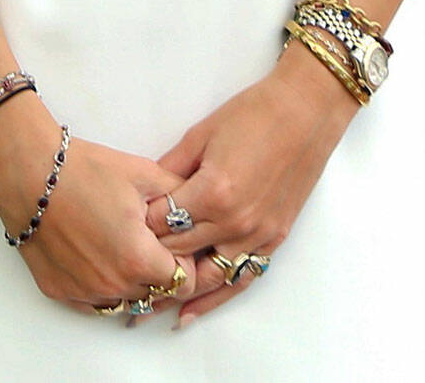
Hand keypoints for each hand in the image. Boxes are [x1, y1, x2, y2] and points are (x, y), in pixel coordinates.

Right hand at [0, 95, 196, 314]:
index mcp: (139, 259)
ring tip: (123, 246)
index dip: (186, 261)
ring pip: (125, 301)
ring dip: (132, 282)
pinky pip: (94, 302)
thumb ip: (178, 196)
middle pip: (155, 294)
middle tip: (150, 241)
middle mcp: (114, 285)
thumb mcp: (143, 174)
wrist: (30, 172)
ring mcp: (85, 292)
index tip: (176, 243)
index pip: (184, 282)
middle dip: (160, 271)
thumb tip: (196, 209)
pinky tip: (99, 255)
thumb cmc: (83, 171)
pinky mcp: (60, 292)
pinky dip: (103, 285)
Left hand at [144, 46, 360, 324]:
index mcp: (212, 192)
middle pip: (181, 252)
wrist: (305, 112)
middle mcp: (234, 222)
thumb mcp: (201, 134)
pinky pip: (240, 277)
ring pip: (208, 276)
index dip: (139, 226)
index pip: (162, 223)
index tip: (119, 230)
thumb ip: (171, 168)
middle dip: (150, 260)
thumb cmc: (252, 114)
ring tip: (144, 308)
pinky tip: (189, 313)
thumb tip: (144, 193)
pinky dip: (214, 298)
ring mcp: (257, 234)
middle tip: (120, 271)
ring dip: (177, 290)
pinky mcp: (274, 238)